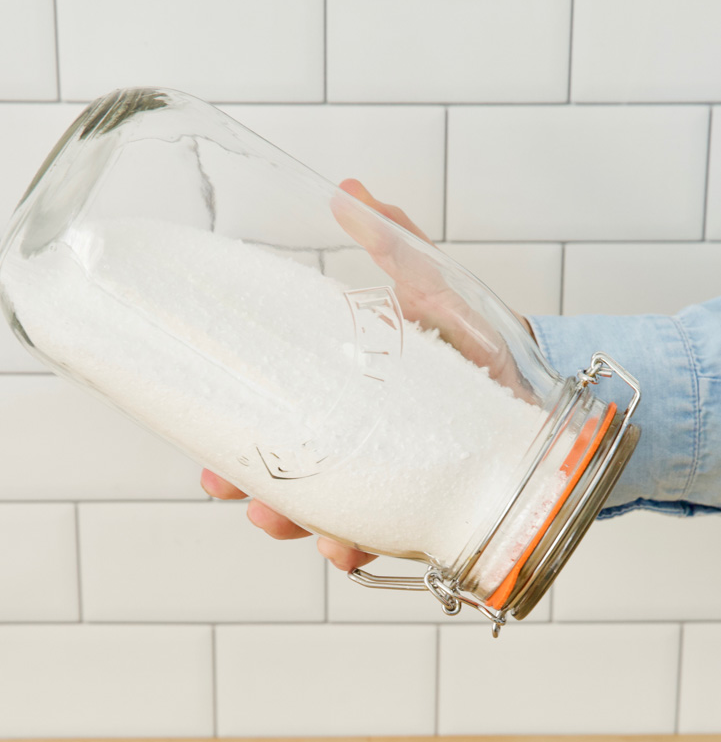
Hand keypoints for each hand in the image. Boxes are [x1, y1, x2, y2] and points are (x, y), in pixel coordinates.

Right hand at [201, 179, 534, 570]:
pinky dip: (358, 547)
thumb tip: (347, 190)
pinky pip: (382, 537)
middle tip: (229, 488)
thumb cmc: (477, 340)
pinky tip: (345, 550)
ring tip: (283, 523)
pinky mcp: (422, 509)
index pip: (278, 415)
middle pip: (289, 473)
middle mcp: (358, 442)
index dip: (236, 433)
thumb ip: (393, 244)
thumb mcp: (432, 288)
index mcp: (344, 394)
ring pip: (326, 512)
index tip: (205, 450)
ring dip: (296, 523)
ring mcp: (388, 480)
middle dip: (252, 487)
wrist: (536, 389)